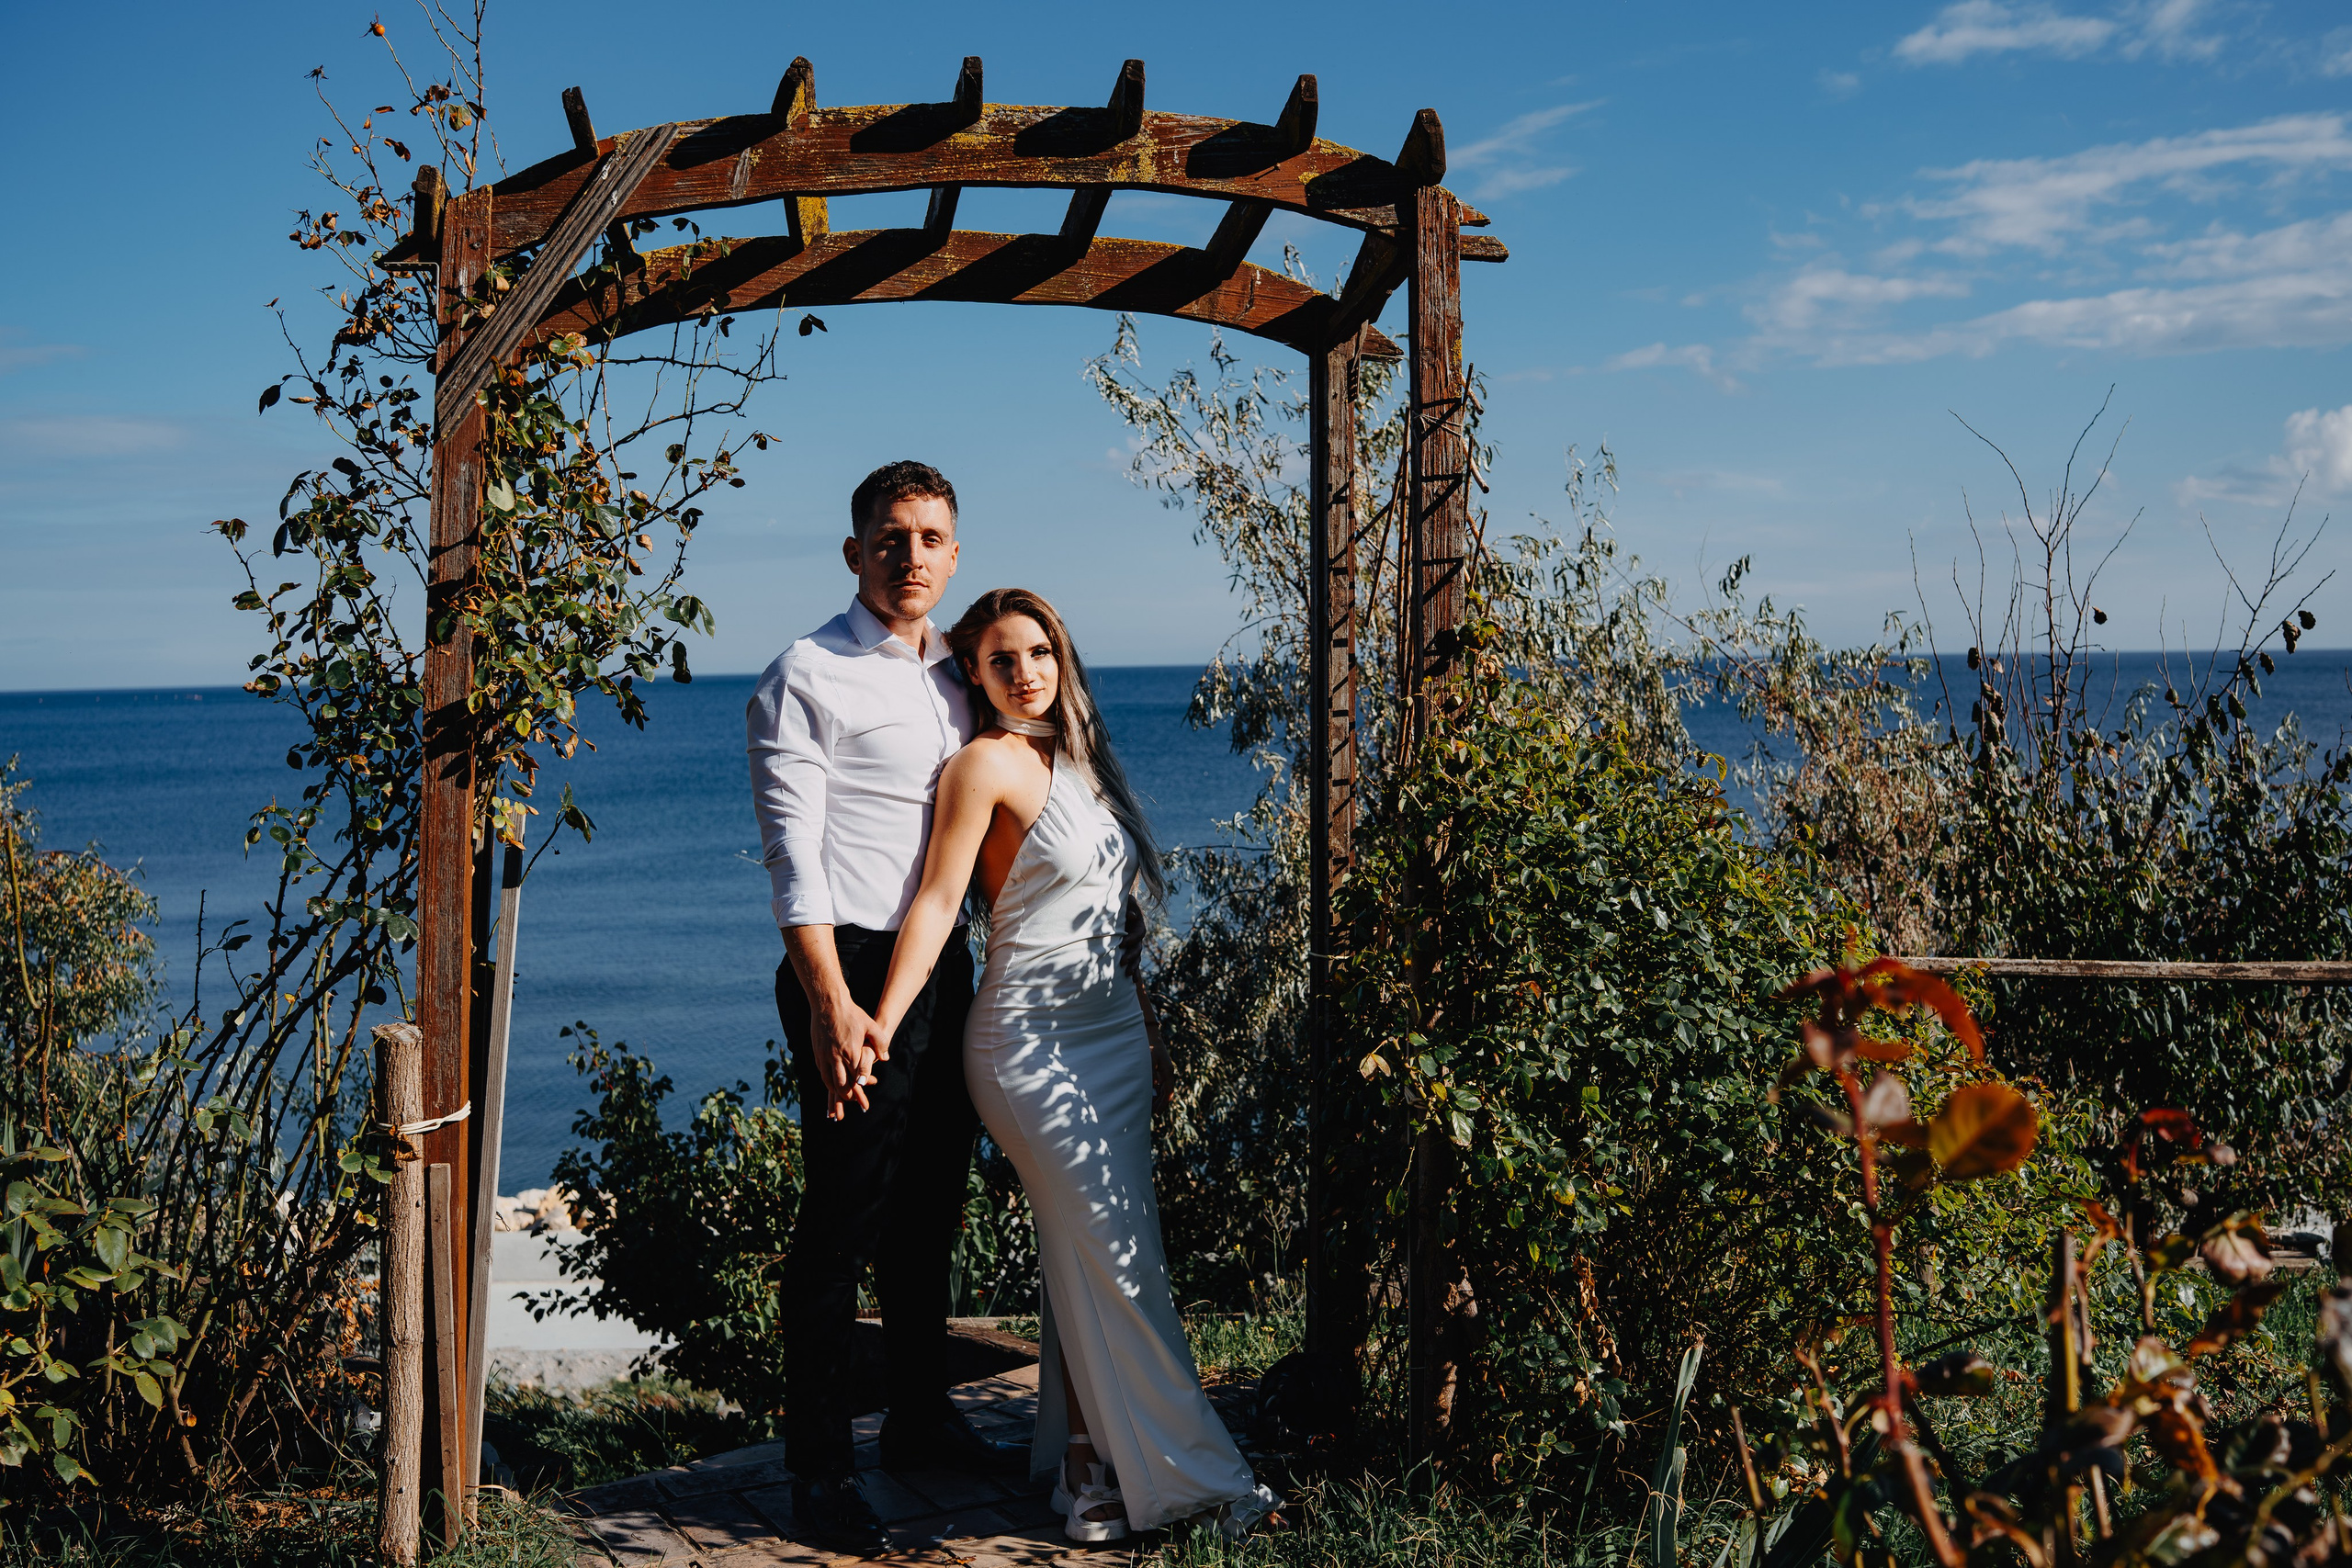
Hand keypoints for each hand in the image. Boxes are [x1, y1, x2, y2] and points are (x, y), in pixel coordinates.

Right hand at [812, 993, 880, 1119]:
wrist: (828, 1003)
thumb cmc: (852, 1014)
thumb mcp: (871, 1026)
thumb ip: (880, 1043)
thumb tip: (885, 1058)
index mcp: (851, 1053)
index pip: (855, 1079)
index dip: (860, 1091)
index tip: (863, 1101)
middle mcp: (835, 1057)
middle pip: (840, 1084)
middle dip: (847, 1095)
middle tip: (852, 1101)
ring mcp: (824, 1055)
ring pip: (828, 1080)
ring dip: (835, 1090)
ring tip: (840, 1095)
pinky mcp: (817, 1051)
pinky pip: (822, 1070)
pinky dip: (827, 1079)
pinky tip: (831, 1080)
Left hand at [1120, 895, 1147, 984]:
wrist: (1117, 912)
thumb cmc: (1119, 905)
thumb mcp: (1125, 903)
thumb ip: (1128, 905)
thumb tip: (1132, 917)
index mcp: (1138, 925)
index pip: (1139, 933)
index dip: (1132, 939)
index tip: (1122, 943)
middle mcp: (1138, 937)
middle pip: (1138, 948)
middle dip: (1131, 956)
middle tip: (1122, 962)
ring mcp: (1134, 945)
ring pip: (1137, 958)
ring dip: (1133, 966)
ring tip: (1128, 974)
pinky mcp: (1129, 952)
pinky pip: (1134, 963)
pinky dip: (1135, 972)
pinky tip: (1134, 981)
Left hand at [1141, 1002, 1173, 1110]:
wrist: (1149, 1034)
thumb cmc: (1148, 1047)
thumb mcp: (1148, 1061)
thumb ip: (1149, 1075)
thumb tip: (1150, 1089)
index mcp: (1167, 1071)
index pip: (1168, 1092)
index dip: (1163, 1103)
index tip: (1156, 1112)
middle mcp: (1168, 1072)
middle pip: (1166, 1092)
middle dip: (1160, 1103)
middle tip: (1152, 1114)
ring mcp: (1164, 1071)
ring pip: (1163, 1089)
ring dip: (1157, 1098)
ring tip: (1149, 1108)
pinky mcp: (1159, 1069)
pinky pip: (1159, 1084)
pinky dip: (1154, 1092)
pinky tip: (1148, 1096)